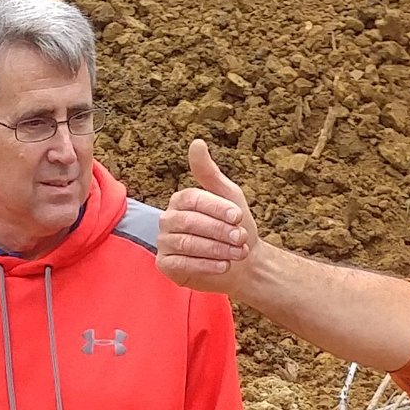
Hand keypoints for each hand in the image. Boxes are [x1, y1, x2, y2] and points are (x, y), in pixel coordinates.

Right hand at [156, 141, 265, 300]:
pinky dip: (207, 265)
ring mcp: (164, 243)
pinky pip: (182, 264)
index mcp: (181, 200)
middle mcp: (168, 219)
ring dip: (216, 249)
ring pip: (187, 244)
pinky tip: (224, 265)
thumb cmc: (235, 227)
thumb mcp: (228, 196)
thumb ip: (210, 172)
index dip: (216, 208)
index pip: (193, 199)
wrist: (244, 263)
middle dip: (219, 231)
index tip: (238, 216)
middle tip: (240, 239)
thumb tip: (197, 143)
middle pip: (189, 222)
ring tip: (238, 253)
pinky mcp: (166, 265)